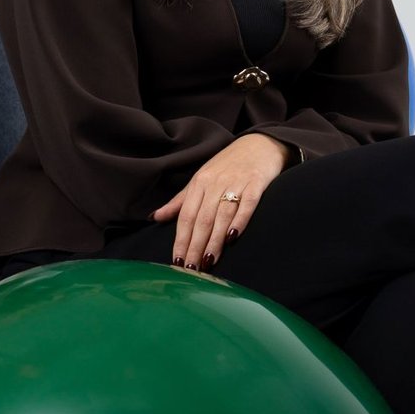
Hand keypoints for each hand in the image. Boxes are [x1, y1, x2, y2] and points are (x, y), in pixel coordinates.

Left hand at [152, 133, 289, 269]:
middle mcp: (214, 183)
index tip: (177, 261)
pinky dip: (240, 221)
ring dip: (214, 240)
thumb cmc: (227, 166)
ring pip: (221, 215)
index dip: (181, 240)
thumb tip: (155, 217)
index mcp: (199, 183)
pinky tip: (233, 238)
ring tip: (208, 262)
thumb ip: (180, 201)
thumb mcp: (200, 179)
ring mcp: (236, 183)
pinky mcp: (256, 183)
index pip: (186, 216)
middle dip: (195, 246)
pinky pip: (247, 204)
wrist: (259, 144)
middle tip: (191, 269)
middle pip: (202, 219)